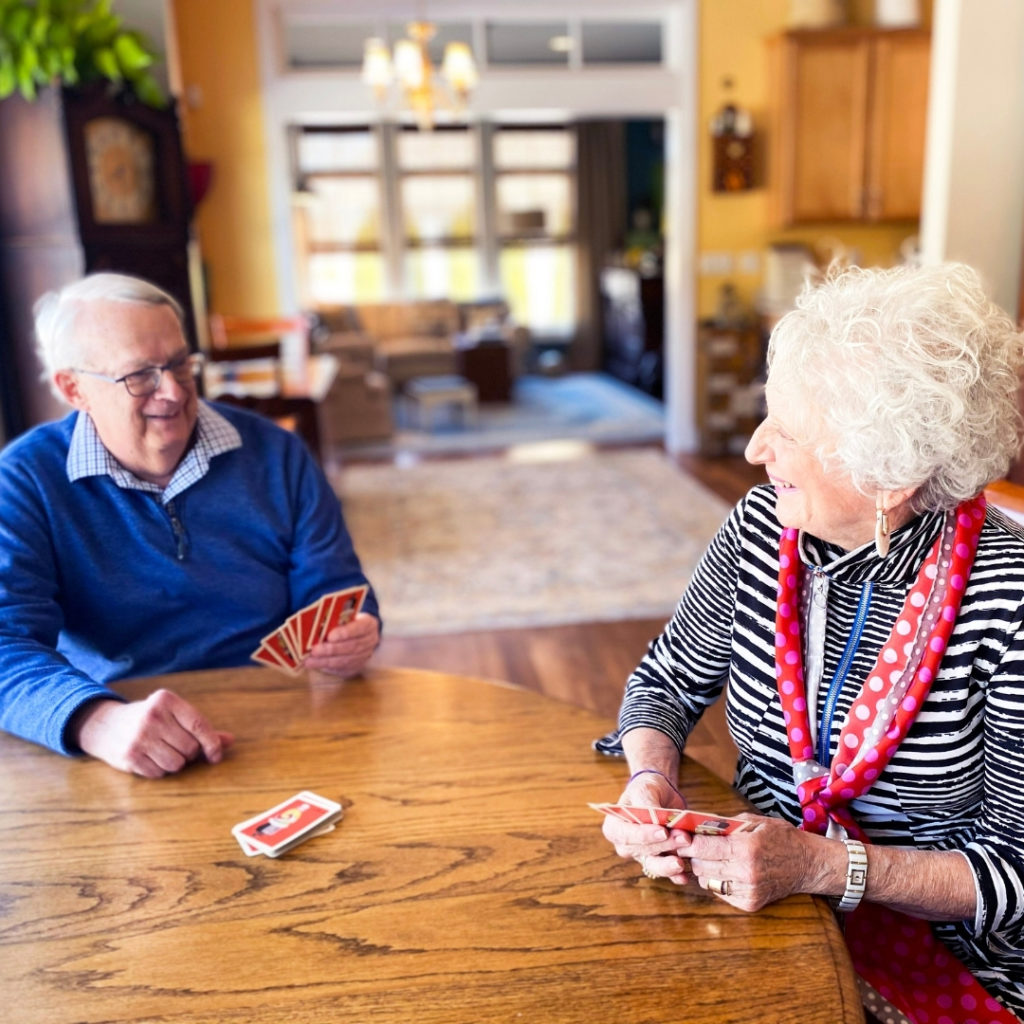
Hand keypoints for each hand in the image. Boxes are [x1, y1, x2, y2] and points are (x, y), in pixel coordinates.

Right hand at [71, 690, 233, 778]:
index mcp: (167, 700)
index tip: (216, 755)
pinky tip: (149, 758)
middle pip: (190, 748)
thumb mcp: (172, 715)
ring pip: (177, 764)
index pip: (200, 725)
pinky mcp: (129, 756)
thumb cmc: (149, 720)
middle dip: (189, 753)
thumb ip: (200, 727)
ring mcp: (139, 737)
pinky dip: (159, 770)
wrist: (104, 725)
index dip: (212, 744)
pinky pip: (159, 774)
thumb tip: (230, 741)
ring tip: (162, 752)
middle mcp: (153, 717)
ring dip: (175, 763)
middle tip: (175, 746)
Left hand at [304, 611, 379, 677]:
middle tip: (314, 650)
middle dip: (331, 650)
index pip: (359, 628)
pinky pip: (342, 669)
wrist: (358, 633)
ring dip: (326, 661)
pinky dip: (328, 667)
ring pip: (345, 660)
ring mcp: (364, 655)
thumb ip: (336, 620)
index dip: (345, 633)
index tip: (330, 636)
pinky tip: (316, 665)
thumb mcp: (345, 615)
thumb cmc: (347, 621)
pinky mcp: (357, 667)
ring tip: (310, 661)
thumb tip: (317, 626)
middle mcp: (370, 641)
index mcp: (369, 624)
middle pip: (351, 647)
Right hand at [602, 770, 691, 885]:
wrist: (660, 795)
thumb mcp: (644, 789)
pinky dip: (675, 876)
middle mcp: (625, 846)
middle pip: (643, 851)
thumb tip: (653, 814)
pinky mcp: (658, 861)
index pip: (627, 835)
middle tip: (684, 838)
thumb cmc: (647, 790)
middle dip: (664, 846)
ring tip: (681, 863)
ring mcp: (642, 855)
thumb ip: (646, 802)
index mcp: (614, 827)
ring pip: (653, 865)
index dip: (645, 836)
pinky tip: (684, 877)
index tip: (663, 832)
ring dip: (668, 865)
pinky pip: (665, 872)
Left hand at [682, 813, 838, 910]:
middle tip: (692, 846)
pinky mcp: (750, 904)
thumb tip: (697, 823)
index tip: (680, 837)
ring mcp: (748, 891)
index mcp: (745, 848)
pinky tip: (726, 870)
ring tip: (710, 858)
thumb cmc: (781, 838)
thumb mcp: (754, 822)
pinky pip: (720, 892)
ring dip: (704, 869)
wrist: (807, 864)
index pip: (703, 848)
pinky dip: (718, 881)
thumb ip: (725, 824)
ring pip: (707, 881)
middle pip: (701, 866)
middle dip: (693, 856)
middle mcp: (745, 872)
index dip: (688, 842)